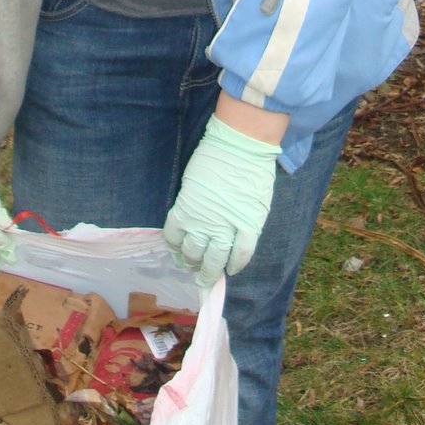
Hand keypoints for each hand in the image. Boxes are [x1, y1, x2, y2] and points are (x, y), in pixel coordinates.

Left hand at [163, 115, 280, 287]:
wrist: (241, 145)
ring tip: (207, 279)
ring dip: (210, 273)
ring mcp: (227, 228)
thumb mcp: (191, 180)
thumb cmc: (213, 155)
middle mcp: (203, 224)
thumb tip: (192, 216)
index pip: (174, 238)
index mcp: (185, 210)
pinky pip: (242, 254)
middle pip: (193, 253)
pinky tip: (232, 269)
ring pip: (216, 261)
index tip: (177, 253)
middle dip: (190, 263)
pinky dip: (236, 265)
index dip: (175, 248)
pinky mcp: (249, 227)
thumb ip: (190, 203)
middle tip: (192, 268)